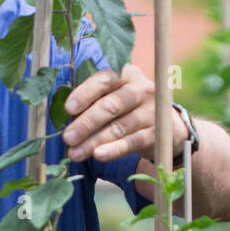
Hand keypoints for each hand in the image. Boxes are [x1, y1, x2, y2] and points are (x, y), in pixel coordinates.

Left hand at [61, 63, 187, 162]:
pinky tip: (98, 155)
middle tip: (67, 138)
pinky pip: (132, 142)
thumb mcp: (114, 95)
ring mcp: (151, 111)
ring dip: (94, 141)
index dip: (85, 93)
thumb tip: (64, 118)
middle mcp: (141, 89)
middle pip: (111, 105)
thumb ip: (93, 100)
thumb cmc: (127, 108)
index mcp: (126, 75)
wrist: (165, 125)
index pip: (105, 79)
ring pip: (119, 127)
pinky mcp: (157, 132)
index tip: (68, 109)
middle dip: (86, 123)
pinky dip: (114, 150)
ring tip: (75, 153)